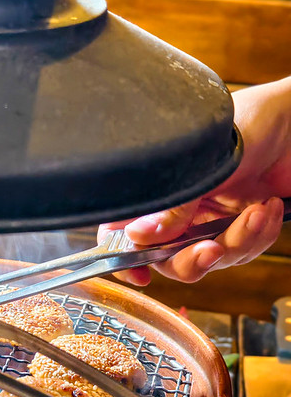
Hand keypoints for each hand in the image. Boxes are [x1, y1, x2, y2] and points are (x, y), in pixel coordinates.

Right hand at [97, 77, 290, 283]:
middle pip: (170, 258)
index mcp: (160, 192)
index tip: (139, 273)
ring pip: (214, 259)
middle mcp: (181, 209)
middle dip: (193, 261)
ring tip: (257, 211)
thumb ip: (173, 208)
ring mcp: (213, 218)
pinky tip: (269, 208)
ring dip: (239, 241)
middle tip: (212, 250)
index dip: (126, 256)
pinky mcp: (243, 224)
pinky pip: (245, 251)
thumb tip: (137, 237)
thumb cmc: (249, 123)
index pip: (126, 231)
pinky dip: (260, 235)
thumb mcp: (204, 168)